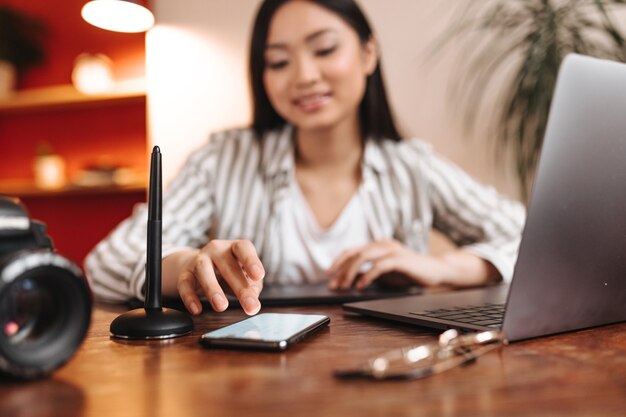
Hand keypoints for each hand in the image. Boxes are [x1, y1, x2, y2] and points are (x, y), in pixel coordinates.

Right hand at [162, 240, 264, 315]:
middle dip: (241, 288)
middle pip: (228, 266)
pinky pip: (185, 284)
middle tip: (251, 306)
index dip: (251, 261)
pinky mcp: (185, 274)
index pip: (243, 248)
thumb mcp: (244, 275)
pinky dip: (190, 297)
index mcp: (234, 248)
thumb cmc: (228, 271)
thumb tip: (253, 294)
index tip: (259, 276)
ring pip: (203, 271)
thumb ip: (252, 284)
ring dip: (213, 289)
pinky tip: (197, 310)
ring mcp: (199, 260)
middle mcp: (216, 250)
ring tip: (222, 306)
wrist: (197, 265)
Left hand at [328, 239, 496, 289]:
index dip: (338, 262)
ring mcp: (391, 250)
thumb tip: (346, 281)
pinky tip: (360, 286)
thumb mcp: (385, 274)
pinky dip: (367, 275)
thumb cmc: (409, 273)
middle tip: (333, 284)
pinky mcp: (400, 259)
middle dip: (341, 269)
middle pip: (354, 252)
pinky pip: (379, 265)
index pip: (352, 251)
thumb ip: (367, 273)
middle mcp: (382, 244)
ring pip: (364, 257)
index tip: (329, 276)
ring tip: (344, 286)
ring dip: (350, 272)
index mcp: (377, 246)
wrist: (437, 272)